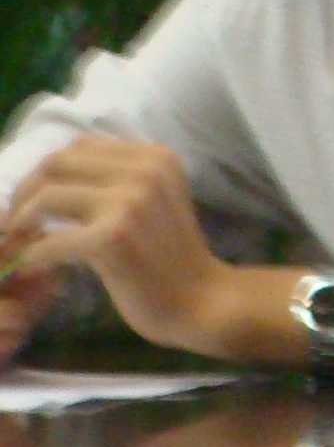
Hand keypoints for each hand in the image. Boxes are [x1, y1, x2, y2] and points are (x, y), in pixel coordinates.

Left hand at [0, 139, 227, 355]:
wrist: (202, 301)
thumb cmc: (173, 258)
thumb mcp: (154, 201)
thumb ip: (119, 182)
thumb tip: (54, 182)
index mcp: (154, 156)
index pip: (80, 146)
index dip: (47, 172)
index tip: (34, 200)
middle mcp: (143, 169)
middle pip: (57, 162)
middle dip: (26, 191)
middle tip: (17, 223)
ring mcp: (129, 201)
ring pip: (47, 196)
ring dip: (21, 222)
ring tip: (18, 244)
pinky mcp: (112, 238)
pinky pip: (50, 241)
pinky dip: (32, 256)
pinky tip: (30, 268)